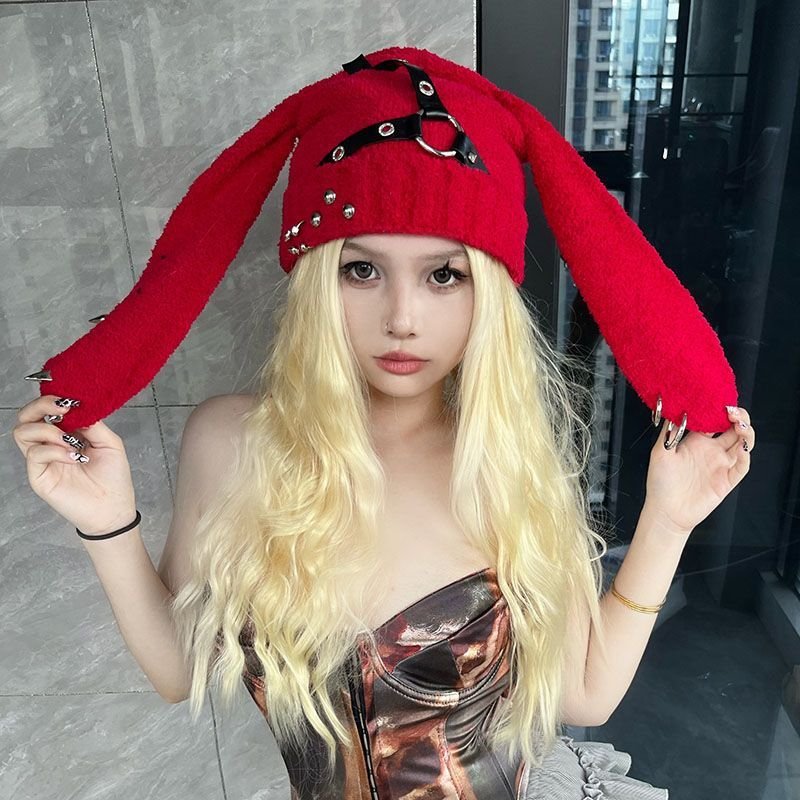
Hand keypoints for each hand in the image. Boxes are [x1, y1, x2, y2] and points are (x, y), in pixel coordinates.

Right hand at [12, 394, 136, 535]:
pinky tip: (73, 457)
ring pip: (23, 432)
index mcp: (67, 433)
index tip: (70, 400)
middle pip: (27, 417)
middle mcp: (51, 444)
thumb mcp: (109, 443)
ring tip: (71, 441)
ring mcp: (43, 460)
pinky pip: (35, 453)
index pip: (47, 410)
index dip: (53, 399)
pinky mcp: (39, 476)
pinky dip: (54, 450)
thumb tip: (78, 408)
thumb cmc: (113, 478)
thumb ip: (92, 423)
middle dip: (41, 406)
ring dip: (48, 429)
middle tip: (62, 409)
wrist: (113, 509)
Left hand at [643, 406, 753, 534]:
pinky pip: (742, 466)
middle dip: (737, 416)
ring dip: (745, 431)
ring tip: (739, 423)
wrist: (666, 511)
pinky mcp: (727, 480)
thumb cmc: (660, 482)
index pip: (714, 419)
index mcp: (696, 441)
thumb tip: (672, 409)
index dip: (719, 409)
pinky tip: (741, 447)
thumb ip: (669, 431)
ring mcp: (721, 464)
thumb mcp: (660, 452)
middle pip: (733, 428)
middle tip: (732, 410)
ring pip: (742, 443)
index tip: (719, 400)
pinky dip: (745, 455)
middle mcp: (711, 450)